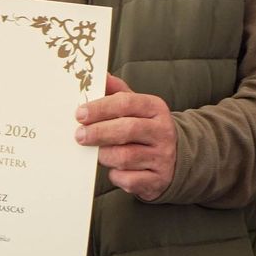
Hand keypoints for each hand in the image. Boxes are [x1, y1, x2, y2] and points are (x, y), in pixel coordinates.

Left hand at [74, 73, 176, 200]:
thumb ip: (118, 91)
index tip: (80, 114)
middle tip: (79, 135)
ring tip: (97, 153)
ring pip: (125, 156)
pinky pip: (128, 180)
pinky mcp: (158, 180)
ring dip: (104, 155)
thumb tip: (99, 75)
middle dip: (98, 132)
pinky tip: (114, 169)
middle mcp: (163, 132)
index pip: (126, 103)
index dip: (100, 107)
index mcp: (156, 108)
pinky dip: (116, 176)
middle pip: (127, 129)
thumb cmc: (146, 128)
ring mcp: (162, 157)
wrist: (176, 157)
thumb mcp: (137, 107)